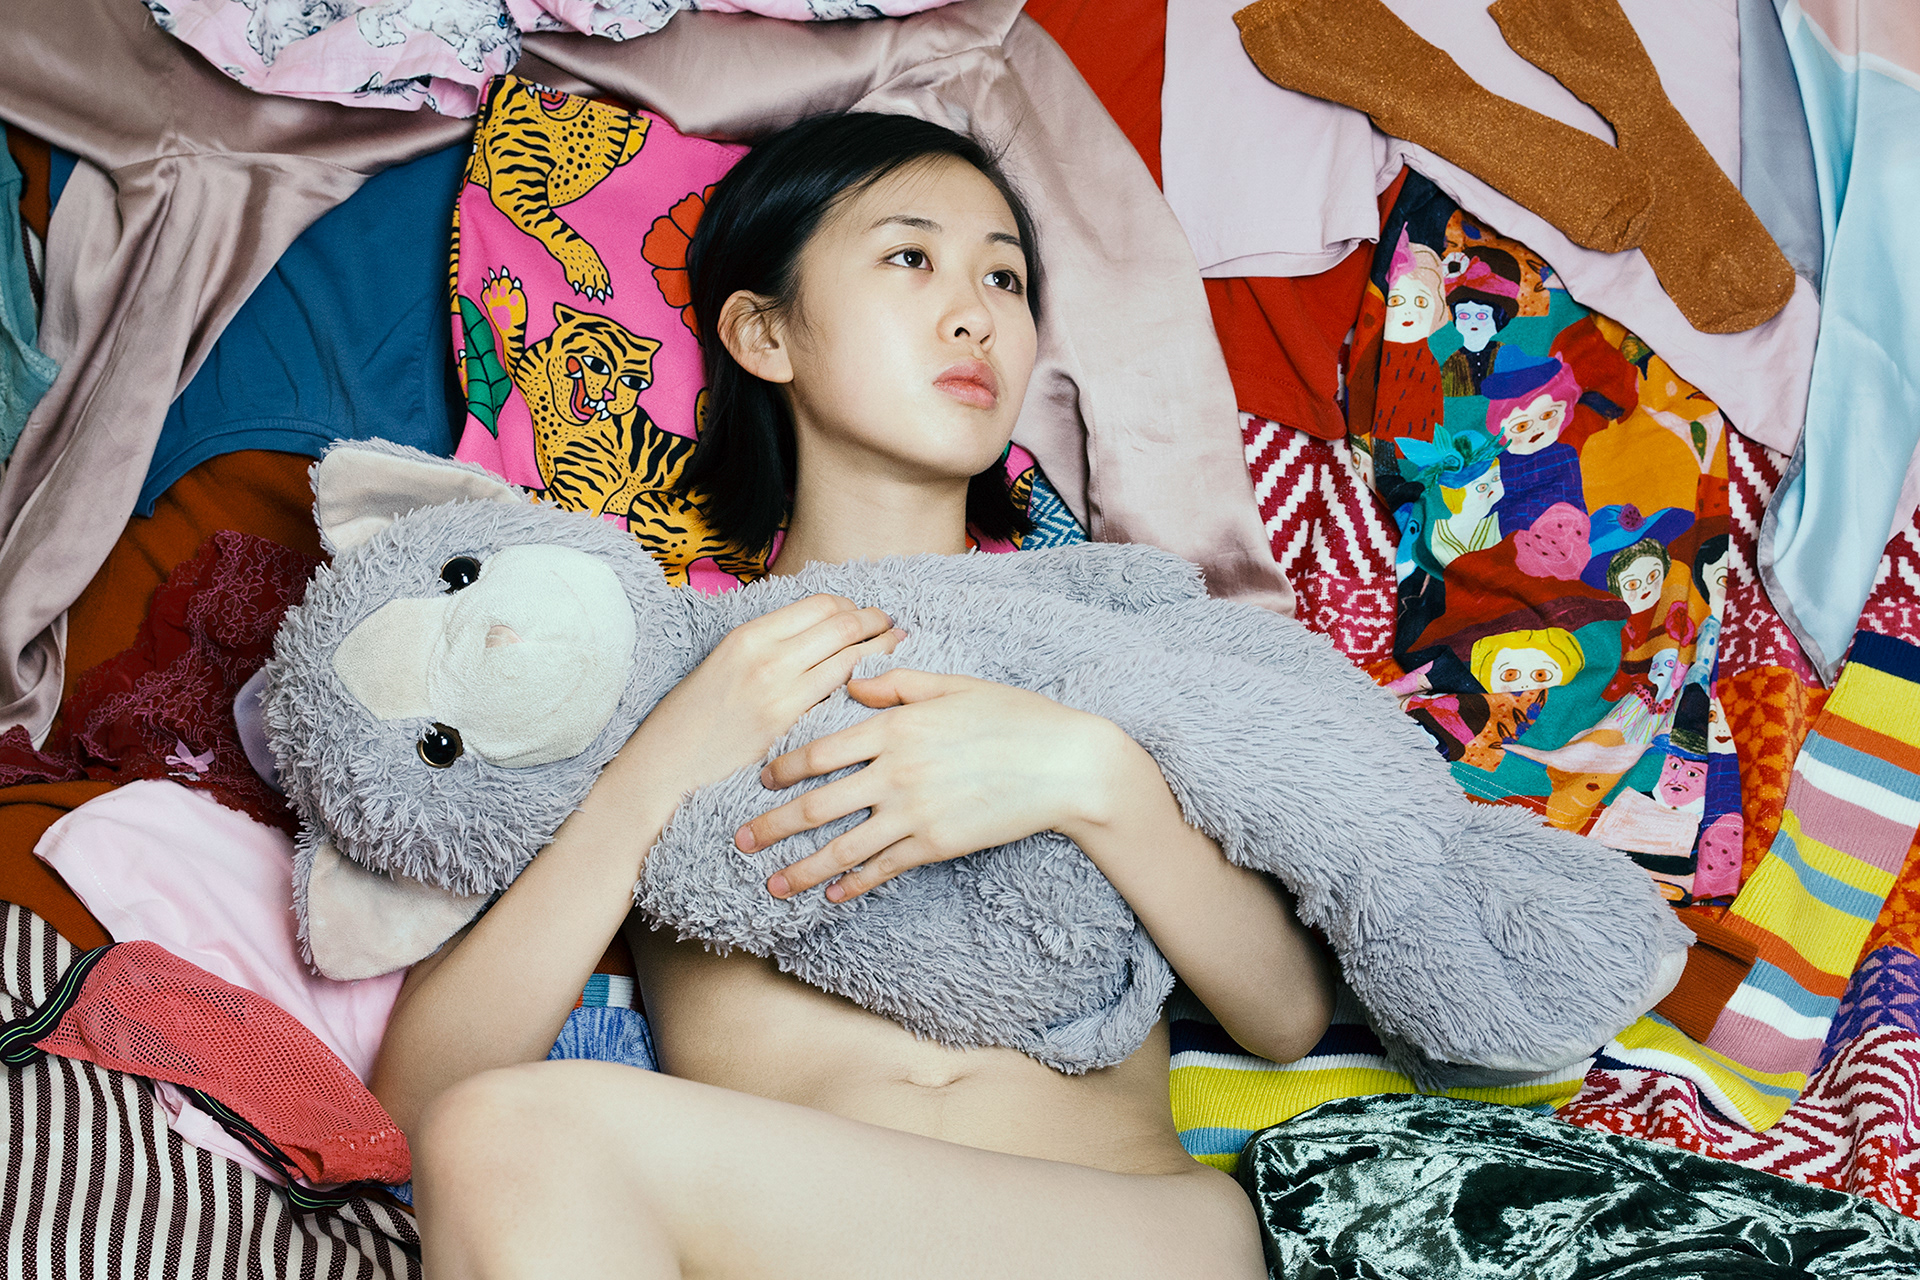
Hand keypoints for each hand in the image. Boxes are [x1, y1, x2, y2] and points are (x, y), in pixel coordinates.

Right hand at [616, 594, 903, 797]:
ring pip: (850, 656)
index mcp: (748, 635)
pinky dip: (866, 685)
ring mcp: (779, 691)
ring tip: (896, 650)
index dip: (851, 607)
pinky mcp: (788, 726)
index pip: (821, 605)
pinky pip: (842, 695)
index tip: (862, 616)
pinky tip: (877, 689)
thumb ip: (766, 646)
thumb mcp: (721, 665)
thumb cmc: (690, 721)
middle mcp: (766, 656)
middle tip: (891, 627)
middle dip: (875, 622)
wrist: (664, 770)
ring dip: (881, 650)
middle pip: (843, 623)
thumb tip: (813, 635)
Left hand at [736, 669, 1125, 902]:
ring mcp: (915, 813)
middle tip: (739, 840)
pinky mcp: (937, 845)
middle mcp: (896, 772)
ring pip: (843, 846)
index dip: (784, 767)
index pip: (821, 750)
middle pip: (818, 804)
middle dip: (773, 825)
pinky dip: (855, 884)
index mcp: (896, 727)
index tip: (759, 779)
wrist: (1064, 764)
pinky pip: (884, 868)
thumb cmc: (1013, 716)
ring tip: (771, 885)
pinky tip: (832, 897)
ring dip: (802, 868)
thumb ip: (898, 683)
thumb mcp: (954, 684)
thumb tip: (853, 680)